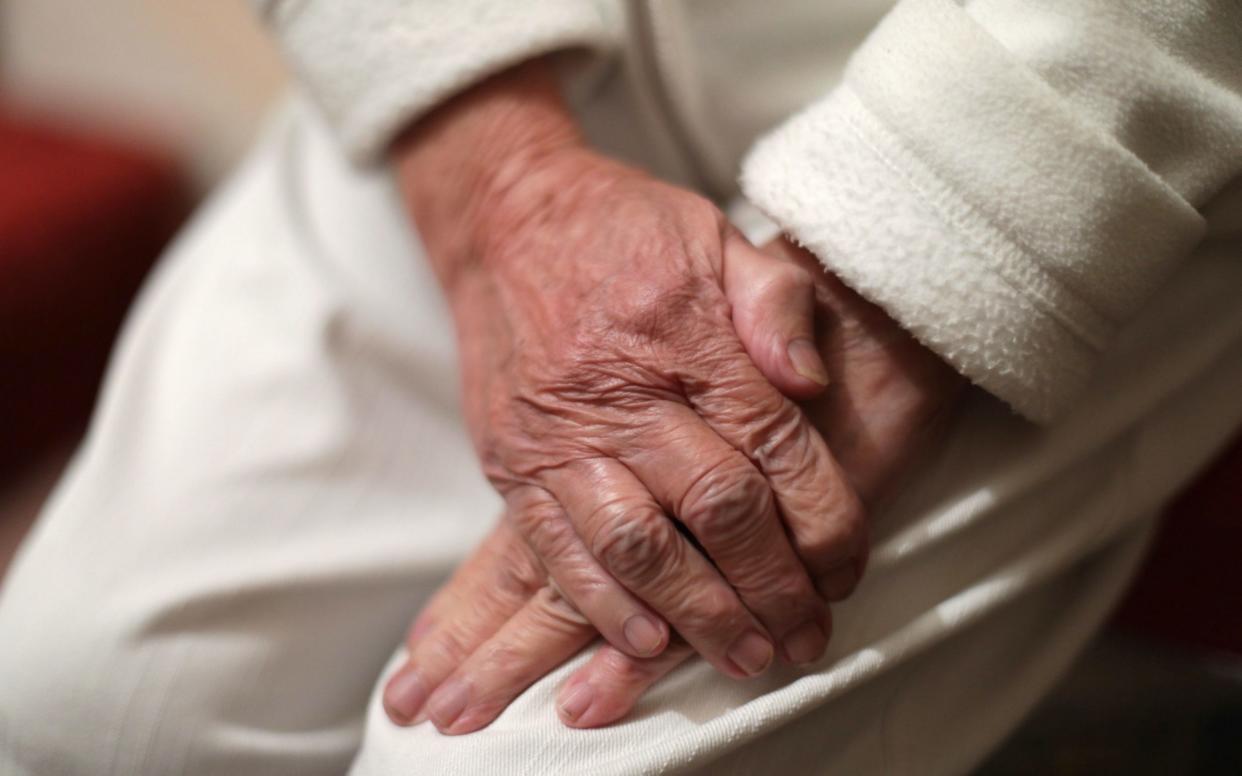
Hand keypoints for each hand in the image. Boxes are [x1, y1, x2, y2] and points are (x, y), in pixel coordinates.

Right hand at [392, 56, 866, 699]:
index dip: (824, 520)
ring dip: (699, 614)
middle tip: (807, 638)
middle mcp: (624, 393)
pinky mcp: (512, 463)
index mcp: (688, 336)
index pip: (775, 447)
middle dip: (772, 587)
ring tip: (746, 659)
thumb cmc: (624, 230)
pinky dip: (604, 606)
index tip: (848, 568)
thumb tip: (815, 383)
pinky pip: (556, 550)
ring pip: (639, 546)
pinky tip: (648, 643)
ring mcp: (559, 435)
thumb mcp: (717, 236)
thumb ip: (777, 303)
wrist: (505, 219)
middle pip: (717, 509)